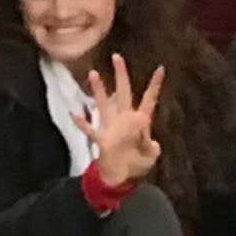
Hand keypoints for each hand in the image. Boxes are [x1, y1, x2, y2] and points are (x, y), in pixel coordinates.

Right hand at [87, 53, 162, 188]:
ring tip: (93, 73)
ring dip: (99, 91)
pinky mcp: (101, 139)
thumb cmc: (138, 165)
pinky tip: (74, 114)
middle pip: (124, 93)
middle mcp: (125, 120)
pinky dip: (82, 123)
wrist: (121, 179)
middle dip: (121, 75)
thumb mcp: (150, 156)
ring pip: (104, 104)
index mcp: (141, 122)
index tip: (160, 68)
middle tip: (117, 57)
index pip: (149, 100)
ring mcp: (111, 128)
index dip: (154, 85)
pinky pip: (90, 129)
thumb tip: (143, 129)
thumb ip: (150, 143)